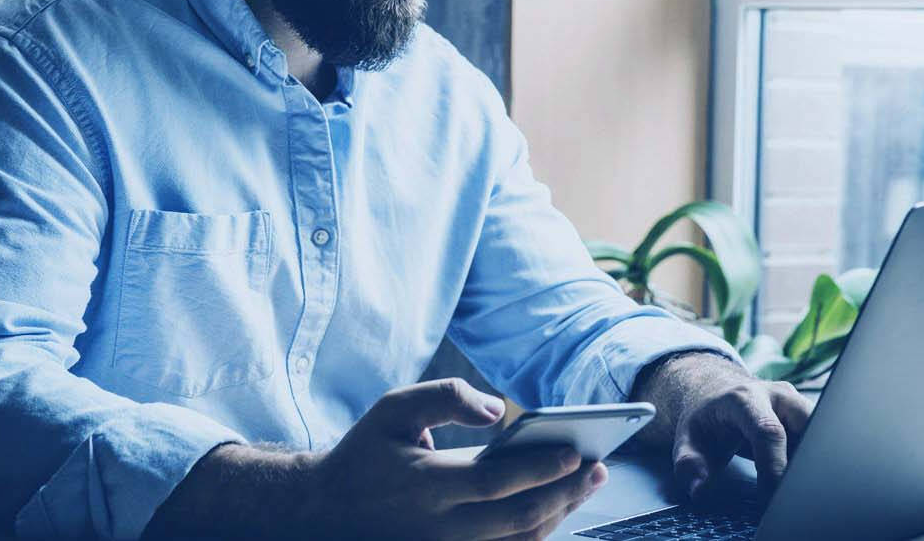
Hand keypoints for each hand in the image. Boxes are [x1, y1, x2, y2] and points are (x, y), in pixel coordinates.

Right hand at [310, 378, 608, 539]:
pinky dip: (536, 533)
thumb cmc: (366, 453)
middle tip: (599, 469)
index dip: (540, 470)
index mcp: (426, 485)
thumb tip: (496, 409)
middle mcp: (440, 527)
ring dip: (559, 515)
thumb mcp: (393, 409)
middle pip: (518, 519)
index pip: (495, 483)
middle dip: (566, 494)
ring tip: (587, 484)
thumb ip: (445, 397)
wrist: (324, 511)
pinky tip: (557, 507)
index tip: (577, 452)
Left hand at [631, 353, 811, 501]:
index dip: (774, 465)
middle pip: (807, 423)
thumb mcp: (688, 439)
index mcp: (744, 398)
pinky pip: (820, 436)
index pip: (768, 430)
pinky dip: (813, 456)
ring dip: (812, 457)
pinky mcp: (807, 413)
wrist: (717, 393)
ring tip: (794, 480)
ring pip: (821, 430)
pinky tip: (798, 471)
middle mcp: (776, 394)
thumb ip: (689, 463)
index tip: (771, 495)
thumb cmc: (707, 419)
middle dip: (807, 459)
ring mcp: (795, 401)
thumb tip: (699, 488)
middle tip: (794, 489)